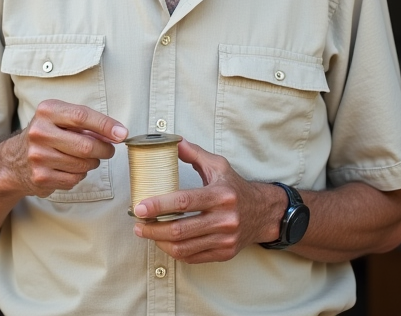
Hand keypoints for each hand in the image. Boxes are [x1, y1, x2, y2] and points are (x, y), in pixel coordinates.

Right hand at [0, 99, 127, 198]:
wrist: (15, 160)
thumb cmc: (47, 135)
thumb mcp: (60, 118)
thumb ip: (87, 123)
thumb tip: (117, 134)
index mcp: (46, 111)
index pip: (81, 116)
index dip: (106, 125)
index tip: (122, 134)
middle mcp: (39, 132)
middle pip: (86, 145)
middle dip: (105, 150)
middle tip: (109, 150)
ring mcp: (38, 156)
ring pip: (83, 164)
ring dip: (92, 163)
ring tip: (84, 158)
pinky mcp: (41, 177)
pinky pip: (75, 179)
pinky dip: (80, 175)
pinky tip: (71, 168)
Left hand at [132, 139, 283, 263]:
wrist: (263, 213)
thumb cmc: (235, 188)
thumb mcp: (218, 165)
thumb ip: (194, 153)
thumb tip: (173, 142)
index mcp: (221, 195)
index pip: (185, 202)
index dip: (159, 205)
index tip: (140, 207)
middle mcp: (225, 219)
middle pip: (181, 229)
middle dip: (153, 228)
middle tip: (138, 224)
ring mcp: (225, 239)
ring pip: (184, 247)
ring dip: (160, 242)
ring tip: (146, 232)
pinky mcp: (224, 253)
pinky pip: (192, 257)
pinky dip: (174, 251)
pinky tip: (164, 242)